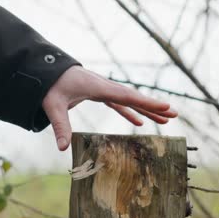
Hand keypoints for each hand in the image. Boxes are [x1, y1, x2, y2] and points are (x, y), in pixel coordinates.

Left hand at [42, 66, 177, 150]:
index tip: (166, 107)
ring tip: (164, 120)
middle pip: (134, 97)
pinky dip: (130, 111)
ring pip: (129, 100)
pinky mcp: (98, 93)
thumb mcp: (53, 106)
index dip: (147, 102)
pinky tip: (139, 122)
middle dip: (154, 106)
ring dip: (146, 110)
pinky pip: (119, 103)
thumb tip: (63, 148)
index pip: (127, 96)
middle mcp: (105, 86)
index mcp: (98, 87)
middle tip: (174, 115)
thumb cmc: (49, 86)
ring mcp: (103, 89)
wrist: (44, 69)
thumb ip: (60, 126)